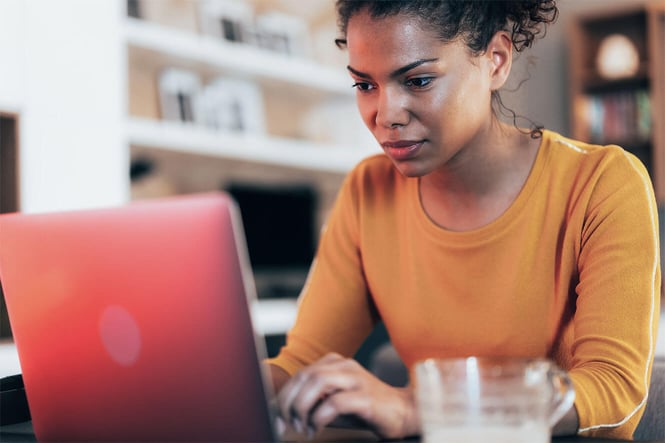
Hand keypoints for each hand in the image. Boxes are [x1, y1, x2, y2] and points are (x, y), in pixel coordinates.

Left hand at [275, 352, 417, 439]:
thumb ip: (313, 402)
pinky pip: (335, 402)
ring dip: (303, 406)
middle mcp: (345, 366)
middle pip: (305, 375)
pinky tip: (317, 428)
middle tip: (289, 423)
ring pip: (318, 382)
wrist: (403, 412)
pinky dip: (320, 417)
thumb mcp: (334, 401)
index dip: (285, 395)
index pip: (300, 373)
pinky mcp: (366, 397)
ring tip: (303, 426)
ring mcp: (357, 379)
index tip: (278, 417)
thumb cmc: (365, 409)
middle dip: (290, 401)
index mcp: (335, 363)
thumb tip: (285, 414)